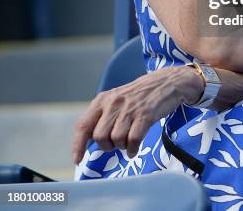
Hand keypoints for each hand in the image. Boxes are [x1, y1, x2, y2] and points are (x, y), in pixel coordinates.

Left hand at [71, 65, 203, 163]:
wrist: (165, 82)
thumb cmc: (138, 95)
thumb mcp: (116, 100)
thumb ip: (102, 116)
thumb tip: (88, 140)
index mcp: (102, 100)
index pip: (83, 125)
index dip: (78, 145)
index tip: (77, 160)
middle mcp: (113, 103)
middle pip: (99, 137)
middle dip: (106, 146)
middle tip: (116, 143)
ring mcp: (129, 109)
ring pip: (116, 139)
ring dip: (121, 146)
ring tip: (128, 141)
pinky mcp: (145, 115)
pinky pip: (133, 140)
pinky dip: (132, 149)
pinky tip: (134, 148)